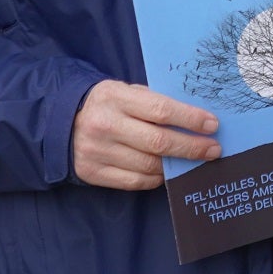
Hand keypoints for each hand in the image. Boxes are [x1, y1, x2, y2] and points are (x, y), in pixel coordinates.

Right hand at [72, 80, 220, 189]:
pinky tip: (168, 171)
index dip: (191, 119)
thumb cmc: (106, 104)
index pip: (161, 111)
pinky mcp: (92, 173)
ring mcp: (97, 152)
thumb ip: (153, 101)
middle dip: (192, 147)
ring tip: (195, 160)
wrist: (58, 123)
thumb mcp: (125, 91)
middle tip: (214, 149)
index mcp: (115, 98)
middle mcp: (105, 125)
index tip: (213, 125)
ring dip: (177, 165)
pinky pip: (135, 182)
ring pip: (149, 165)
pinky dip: (157, 178)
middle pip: (159, 142)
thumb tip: (195, 117)